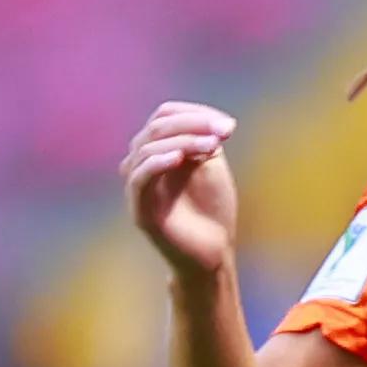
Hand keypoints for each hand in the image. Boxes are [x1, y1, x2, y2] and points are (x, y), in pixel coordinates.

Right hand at [123, 101, 238, 282]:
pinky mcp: (140, 209)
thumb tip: (218, 121)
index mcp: (159, 150)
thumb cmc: (212, 210)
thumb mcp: (212, 167)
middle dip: (192, 125)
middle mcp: (143, 163)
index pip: (165, 115)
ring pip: (146, 148)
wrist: (213, 253)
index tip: (228, 126)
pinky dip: (157, 163)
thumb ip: (207, 141)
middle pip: (156, 127)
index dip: (194, 113)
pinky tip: (180, 158)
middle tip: (223, 134)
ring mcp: (139, 186)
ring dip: (182, 141)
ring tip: (212, 147)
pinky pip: (139, 178)